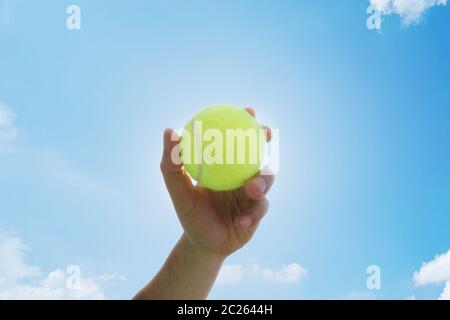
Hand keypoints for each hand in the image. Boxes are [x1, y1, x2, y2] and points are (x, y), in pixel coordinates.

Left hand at [160, 108, 274, 258]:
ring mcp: (252, 193)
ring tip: (252, 189)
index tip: (248, 111)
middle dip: (265, 140)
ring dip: (262, 181)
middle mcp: (242, 175)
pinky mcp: (258, 213)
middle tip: (266, 135)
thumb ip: (171, 163)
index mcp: (226, 165)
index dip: (246, 124)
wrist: (202, 244)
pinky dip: (252, 215)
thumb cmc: (190, 213)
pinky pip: (260, 210)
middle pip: (259, 152)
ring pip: (266, 180)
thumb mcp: (178, 189)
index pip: (238, 140)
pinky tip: (241, 221)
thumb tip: (169, 131)